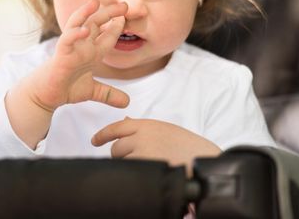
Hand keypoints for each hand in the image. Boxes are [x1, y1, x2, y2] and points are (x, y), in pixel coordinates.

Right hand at [28, 0, 129, 110]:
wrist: (46, 96)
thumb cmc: (66, 87)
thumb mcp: (93, 91)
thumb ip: (109, 94)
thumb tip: (127, 103)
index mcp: (90, 51)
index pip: (106, 34)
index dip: (116, 25)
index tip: (126, 17)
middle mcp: (82, 46)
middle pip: (95, 23)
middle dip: (109, 13)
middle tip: (124, 5)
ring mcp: (71, 49)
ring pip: (78, 25)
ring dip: (85, 13)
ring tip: (95, 2)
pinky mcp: (60, 55)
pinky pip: (67, 41)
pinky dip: (75, 34)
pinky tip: (85, 30)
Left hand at [91, 118, 220, 174]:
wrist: (203, 160)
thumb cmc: (188, 146)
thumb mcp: (165, 130)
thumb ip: (143, 128)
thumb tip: (124, 122)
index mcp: (147, 125)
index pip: (116, 127)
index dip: (102, 134)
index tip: (95, 140)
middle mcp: (141, 137)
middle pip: (116, 147)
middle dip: (120, 155)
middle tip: (132, 160)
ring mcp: (142, 153)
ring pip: (122, 161)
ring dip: (128, 165)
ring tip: (145, 167)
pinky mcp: (145, 167)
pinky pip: (130, 171)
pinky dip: (133, 174)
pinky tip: (144, 175)